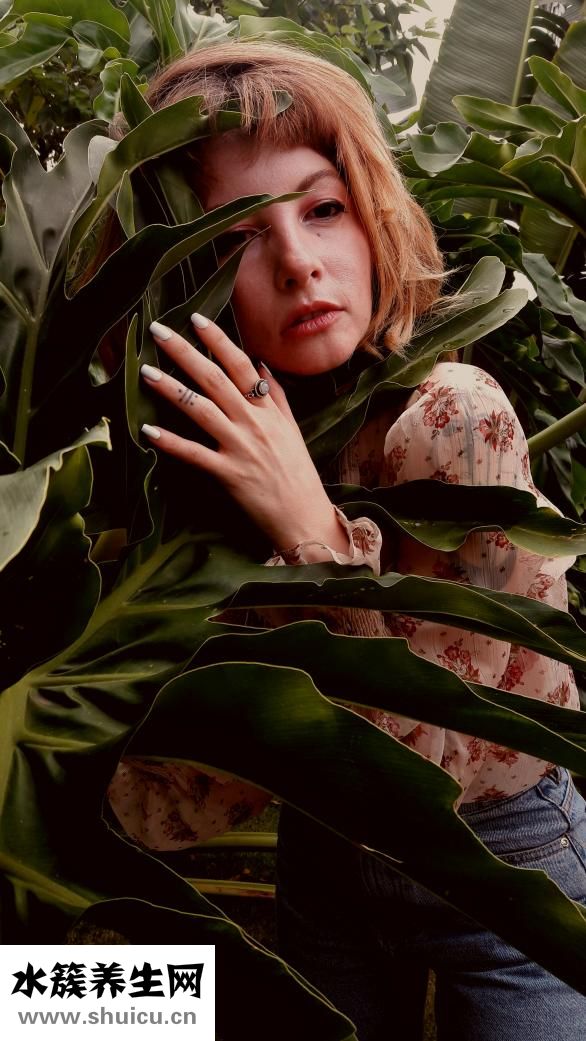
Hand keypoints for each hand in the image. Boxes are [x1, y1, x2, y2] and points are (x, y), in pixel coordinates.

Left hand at [140, 314, 348, 555]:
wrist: (305, 517)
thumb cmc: (297, 475)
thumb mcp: (292, 429)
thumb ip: (276, 396)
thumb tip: (261, 364)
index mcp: (268, 411)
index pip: (241, 366)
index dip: (218, 341)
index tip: (196, 319)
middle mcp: (254, 423)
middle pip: (215, 379)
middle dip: (185, 352)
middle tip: (158, 331)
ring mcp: (241, 448)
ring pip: (202, 410)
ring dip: (172, 388)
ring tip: (146, 372)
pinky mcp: (229, 475)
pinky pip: (195, 454)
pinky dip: (171, 442)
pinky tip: (148, 430)